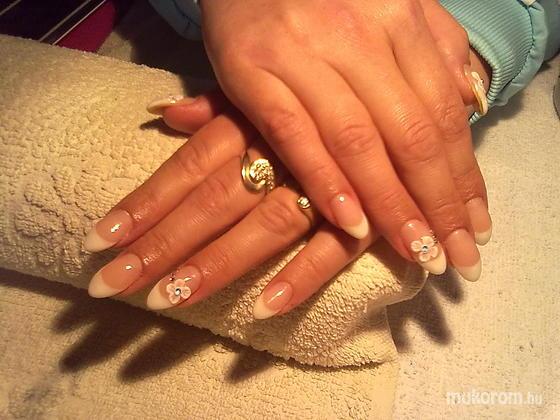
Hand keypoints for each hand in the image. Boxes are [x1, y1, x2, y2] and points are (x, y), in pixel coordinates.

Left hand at [85, 100, 372, 317]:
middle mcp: (284, 150)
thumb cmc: (325, 92)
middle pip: (213, 201)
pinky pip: (334, 248)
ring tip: (168, 299)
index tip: (99, 241)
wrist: (407, 93)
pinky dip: (302, 276)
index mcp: (256, 118)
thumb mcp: (270, 86)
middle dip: (161, 244)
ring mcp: (326, 182)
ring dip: (217, 264)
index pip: (189, 165)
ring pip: (265, 226)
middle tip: (109, 285)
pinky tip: (264, 309)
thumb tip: (161, 112)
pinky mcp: (368, 212)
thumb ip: (217, 104)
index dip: (144, 202)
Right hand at [194, 0, 491, 279]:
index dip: (462, 175)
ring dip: (391, 205)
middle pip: (410, 133)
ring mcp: (302, 53)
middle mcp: (357, 34)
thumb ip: (433, 46)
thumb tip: (468, 100)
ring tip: (417, 252)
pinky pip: (295, 135)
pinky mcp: (251, 72)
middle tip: (454, 257)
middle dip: (437, 203)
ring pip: (358, 141)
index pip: (442, 112)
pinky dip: (325, 181)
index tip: (475, 225)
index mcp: (398, 16)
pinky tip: (350, 224)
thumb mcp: (387, 4)